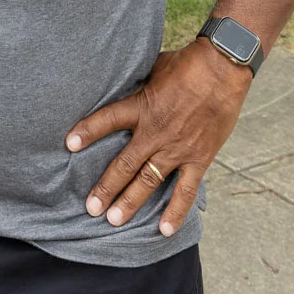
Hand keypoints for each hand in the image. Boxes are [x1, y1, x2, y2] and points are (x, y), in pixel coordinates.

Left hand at [66, 38, 251, 236]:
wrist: (224, 68)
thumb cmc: (188, 64)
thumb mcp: (154, 67)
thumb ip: (138, 83)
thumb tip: (120, 78)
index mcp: (142, 107)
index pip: (107, 120)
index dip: (87, 131)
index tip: (69, 144)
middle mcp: (155, 132)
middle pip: (124, 164)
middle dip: (105, 187)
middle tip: (91, 208)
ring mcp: (177, 149)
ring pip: (148, 181)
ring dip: (130, 202)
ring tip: (113, 220)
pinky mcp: (198, 158)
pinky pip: (185, 190)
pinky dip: (175, 211)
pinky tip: (164, 230)